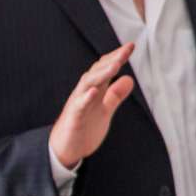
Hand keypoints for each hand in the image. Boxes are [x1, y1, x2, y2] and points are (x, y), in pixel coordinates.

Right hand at [49, 43, 138, 169]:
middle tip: (125, 50)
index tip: (130, 46)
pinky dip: (86, 97)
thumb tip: (129, 78)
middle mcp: (85, 93)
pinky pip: (79, 106)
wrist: (65, 149)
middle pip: (97, 72)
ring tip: (115, 65)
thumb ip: (115, 94)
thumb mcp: (105, 109)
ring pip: (87, 84)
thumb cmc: (84, 127)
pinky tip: (94, 91)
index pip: (105, 69)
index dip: (117, 57)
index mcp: (94, 91)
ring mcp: (78, 104)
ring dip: (101, 74)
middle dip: (111, 60)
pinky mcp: (74, 118)